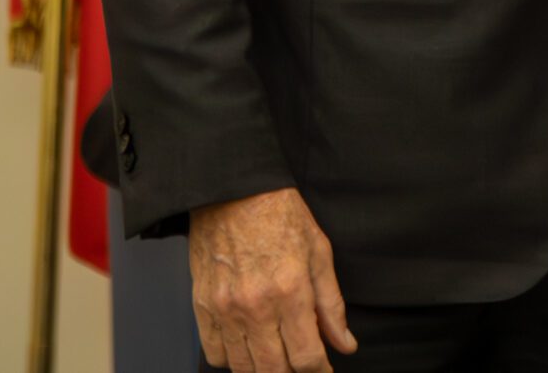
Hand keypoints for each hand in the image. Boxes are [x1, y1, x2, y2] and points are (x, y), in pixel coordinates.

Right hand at [188, 187, 354, 371]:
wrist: (233, 193)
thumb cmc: (280, 216)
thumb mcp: (320, 253)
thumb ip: (332, 305)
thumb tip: (345, 344)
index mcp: (290, 291)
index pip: (306, 356)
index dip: (319, 371)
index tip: (324, 371)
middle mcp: (255, 306)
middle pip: (273, 369)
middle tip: (302, 363)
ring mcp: (224, 309)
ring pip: (243, 367)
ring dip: (263, 370)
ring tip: (278, 358)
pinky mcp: (202, 307)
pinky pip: (214, 353)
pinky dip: (232, 360)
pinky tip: (248, 348)